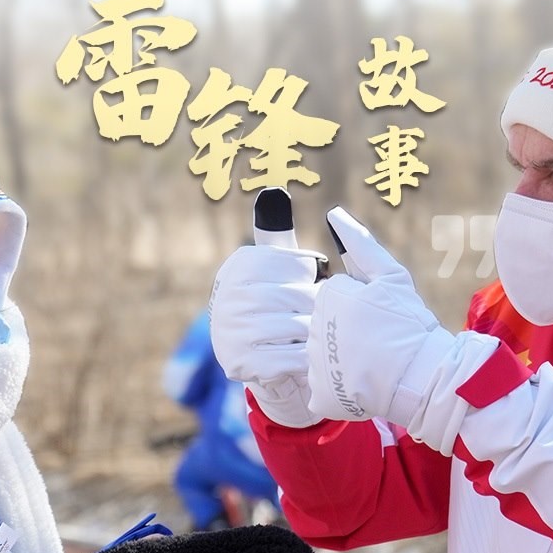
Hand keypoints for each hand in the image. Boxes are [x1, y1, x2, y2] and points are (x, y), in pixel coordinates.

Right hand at [209, 201, 322, 427]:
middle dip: (318, 309)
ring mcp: (232, 328)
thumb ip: (277, 232)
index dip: (315, 280)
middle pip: (302, 296)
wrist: (256, 357)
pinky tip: (308, 358)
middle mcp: (231, 292)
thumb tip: (272, 191)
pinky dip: (307, 360)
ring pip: (300, 327)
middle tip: (320, 317)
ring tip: (316, 337)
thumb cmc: (276, 303)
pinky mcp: (240, 361)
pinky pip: (293, 357)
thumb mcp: (276, 267)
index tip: (311, 287)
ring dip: (315, 335)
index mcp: (243, 263)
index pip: (302, 266)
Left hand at [307, 208, 496, 453]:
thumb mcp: (391, 277)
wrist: (428, 377)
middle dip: (348, 332)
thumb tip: (333, 213)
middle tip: (378, 342)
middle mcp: (317, 329)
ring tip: (372, 363)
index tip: (380, 319)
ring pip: (323, 355)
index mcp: (330, 298)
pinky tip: (361, 384)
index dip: (360, 307)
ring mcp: (317, 364)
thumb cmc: (411, 324)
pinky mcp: (321, 393)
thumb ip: (360, 243)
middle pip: (325, 325)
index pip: (334, 298)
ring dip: (344, 359)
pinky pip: (322, 386)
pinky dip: (339, 388)